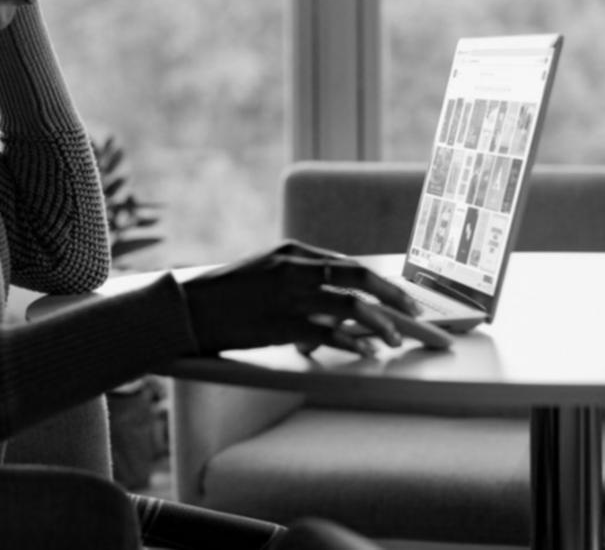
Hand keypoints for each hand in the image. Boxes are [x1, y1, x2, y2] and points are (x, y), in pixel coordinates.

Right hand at [180, 240, 423, 356]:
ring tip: (395, 340)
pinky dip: (354, 343)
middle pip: (358, 277)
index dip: (381, 282)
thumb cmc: (226, 294)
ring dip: (380, 323)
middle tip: (415, 315)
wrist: (189, 308)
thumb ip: (299, 278)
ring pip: (350, 305)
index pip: (348, 264)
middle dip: (393, 296)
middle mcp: (295, 269)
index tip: (403, 299)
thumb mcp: (265, 272)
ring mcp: (289, 296)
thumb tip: (336, 299)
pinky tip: (369, 352)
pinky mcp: (281, 323)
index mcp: (293, 252)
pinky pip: (328, 333)